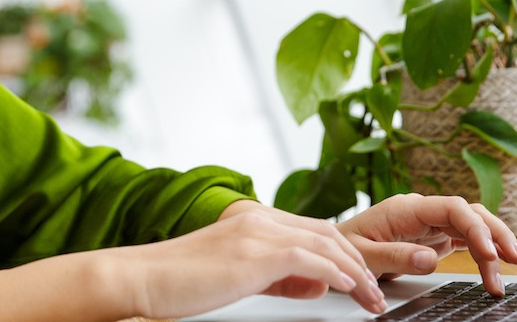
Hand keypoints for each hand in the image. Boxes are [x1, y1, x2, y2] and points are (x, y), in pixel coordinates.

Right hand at [118, 201, 388, 318]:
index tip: (361, 281)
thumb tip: (317, 285)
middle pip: (326, 234)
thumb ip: (278, 277)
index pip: (313, 231)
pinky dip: (334, 274)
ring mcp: (256, 232)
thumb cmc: (180, 282)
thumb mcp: (238, 276)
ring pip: (324, 244)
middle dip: (357, 263)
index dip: (343, 255)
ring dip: (354, 273)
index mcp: (253, 219)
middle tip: (375, 293)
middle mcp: (258, 218)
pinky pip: (308, 260)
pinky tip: (347, 289)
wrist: (141, 278)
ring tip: (370, 298)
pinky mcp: (253, 254)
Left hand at [337, 193, 516, 295]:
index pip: (452, 207)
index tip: (489, 252)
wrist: (334, 246)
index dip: (475, 227)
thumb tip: (431, 259)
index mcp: (407, 208)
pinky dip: (482, 253)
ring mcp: (430, 223)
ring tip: (511, 270)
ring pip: (473, 226)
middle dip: (496, 233)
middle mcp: (423, 211)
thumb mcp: (363, 254)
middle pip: (470, 213)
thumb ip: (395, 255)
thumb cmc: (344, 246)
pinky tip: (494, 268)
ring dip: (494, 245)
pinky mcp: (434, 237)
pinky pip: (465, 240)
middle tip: (516, 260)